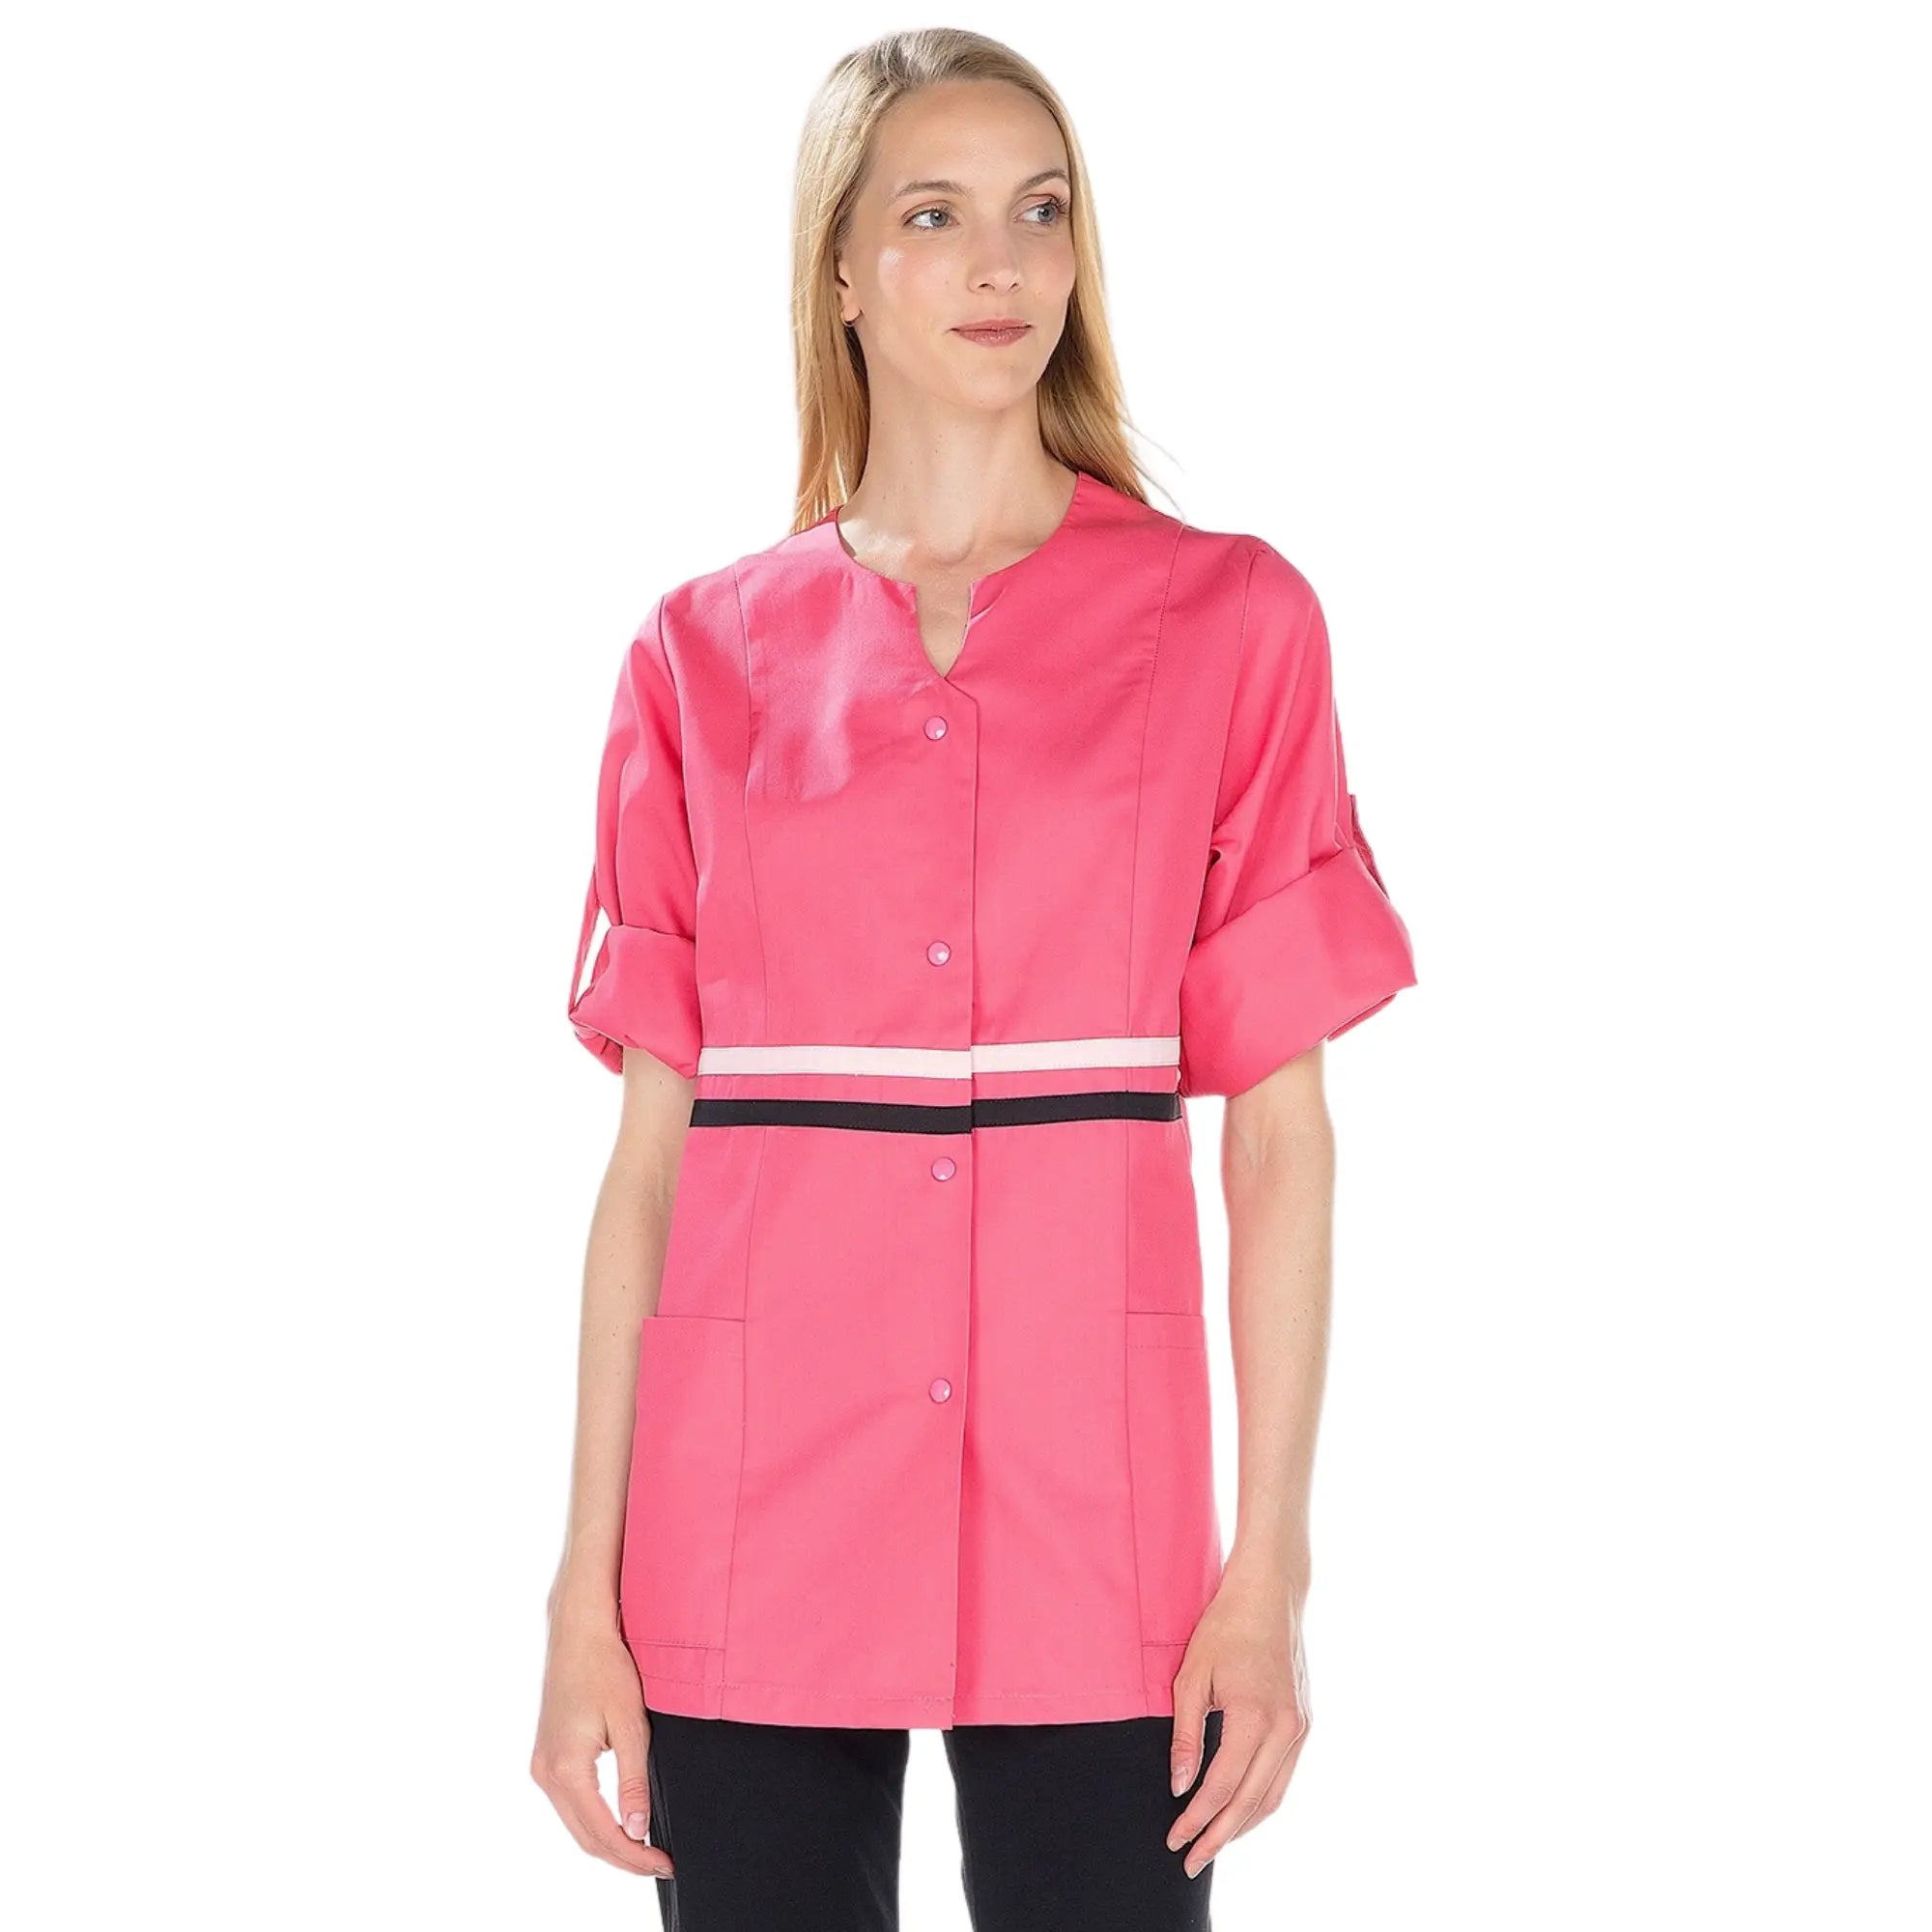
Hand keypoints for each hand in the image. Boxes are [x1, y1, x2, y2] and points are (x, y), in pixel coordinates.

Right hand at [530, 1614, 672, 1878]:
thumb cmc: (606, 1668)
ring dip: (608, 1841)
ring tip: (645, 1850)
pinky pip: (570, 1804)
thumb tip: (637, 1831)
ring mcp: (542, 1766)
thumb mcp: (630, 1724)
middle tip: (660, 1864)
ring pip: (576, 1823)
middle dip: (623, 1856)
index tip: (663, 1863)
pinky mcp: (546, 1756)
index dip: (634, 1856)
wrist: (577, 1631)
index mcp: (565, 1769)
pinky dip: (594, 1821)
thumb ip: (633, 1781)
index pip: (602, 1833)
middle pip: (585, 1837)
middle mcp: (546, 1774)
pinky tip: (620, 1823)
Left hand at [1165, 1571, 1311, 1877]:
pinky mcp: (1304, 1723)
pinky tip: (1240, 1812)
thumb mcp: (1191, 1676)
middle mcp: (1284, 1728)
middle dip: (1219, 1836)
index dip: (1197, 1818)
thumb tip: (1179, 1785)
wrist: (1270, 1595)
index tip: (1174, 1838)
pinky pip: (1283, 1776)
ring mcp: (1300, 1728)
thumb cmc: (1224, 1628)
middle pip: (1250, 1801)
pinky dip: (1261, 1802)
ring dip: (1242, 1826)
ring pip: (1272, 1796)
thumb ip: (1185, 1734)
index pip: (1222, 1786)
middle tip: (1191, 1860)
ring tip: (1213, 1844)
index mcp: (1254, 1715)